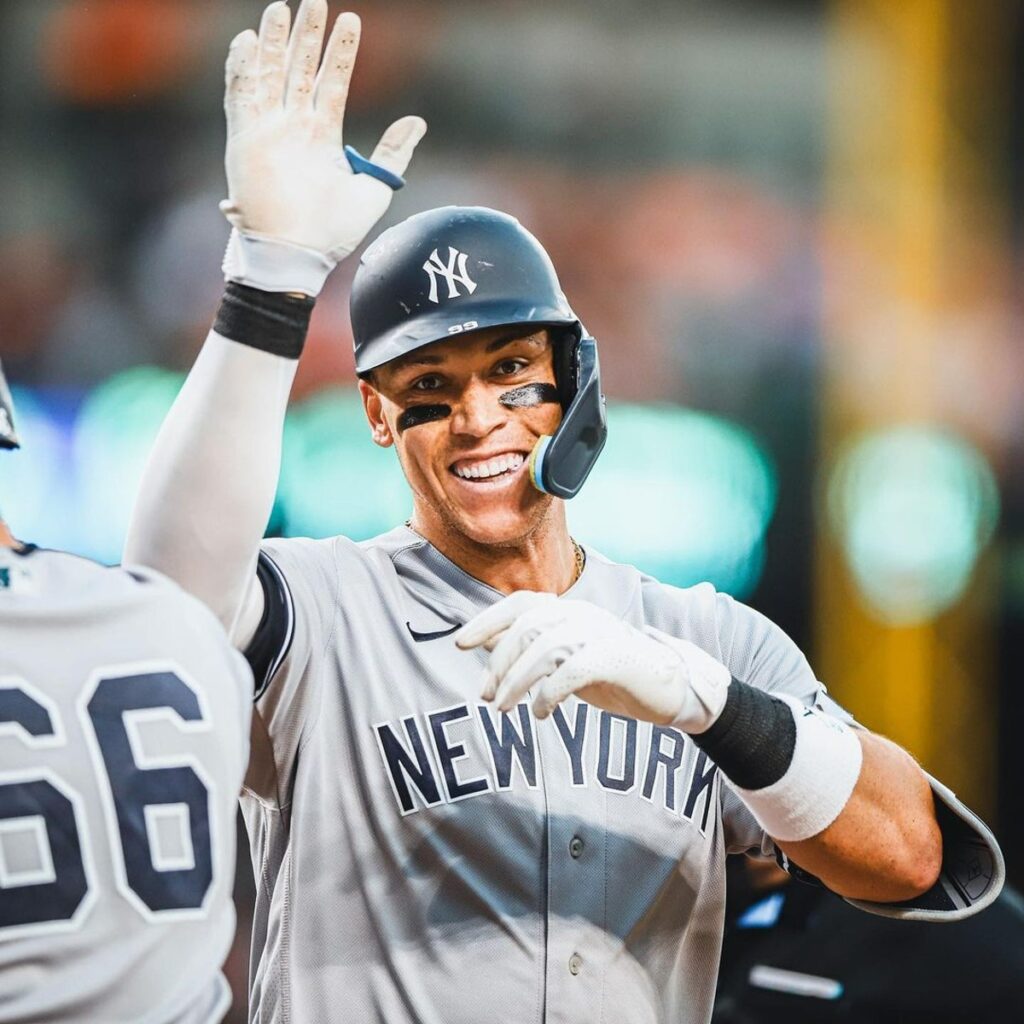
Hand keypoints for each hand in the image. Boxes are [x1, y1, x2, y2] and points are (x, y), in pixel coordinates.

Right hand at [221, 0, 425, 293]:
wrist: (300, 252)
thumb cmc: (334, 231)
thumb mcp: (374, 189)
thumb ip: (393, 154)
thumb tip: (417, 121)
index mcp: (323, 136)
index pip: (332, 82)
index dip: (341, 52)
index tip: (352, 20)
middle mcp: (295, 128)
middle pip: (299, 69)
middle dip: (307, 35)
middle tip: (314, 1)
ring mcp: (268, 130)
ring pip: (269, 74)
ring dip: (273, 41)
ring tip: (281, 8)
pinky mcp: (245, 139)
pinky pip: (240, 95)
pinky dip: (242, 67)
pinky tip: (248, 39)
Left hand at [455, 591, 731, 729]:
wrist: (670, 687)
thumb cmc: (613, 673)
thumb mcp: (567, 659)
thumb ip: (535, 651)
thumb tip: (491, 651)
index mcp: (568, 610)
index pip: (520, 604)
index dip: (486, 621)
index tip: (460, 644)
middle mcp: (581, 614)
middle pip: (525, 629)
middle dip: (498, 664)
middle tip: (487, 697)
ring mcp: (600, 633)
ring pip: (543, 649)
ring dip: (516, 682)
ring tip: (504, 710)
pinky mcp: (616, 657)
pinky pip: (572, 671)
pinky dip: (548, 693)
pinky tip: (541, 713)